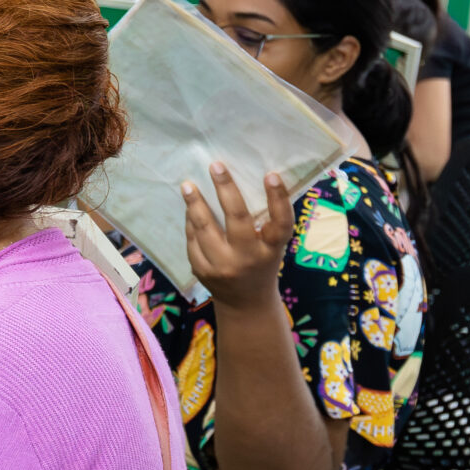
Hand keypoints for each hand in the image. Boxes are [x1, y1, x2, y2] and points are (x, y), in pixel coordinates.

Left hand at [183, 165, 287, 310]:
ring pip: (205, 228)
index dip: (278, 199)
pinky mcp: (202, 270)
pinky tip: (189, 209)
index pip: (281, 223)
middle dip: (225, 189)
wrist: (245, 304)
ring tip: (188, 185)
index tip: (271, 174)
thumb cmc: (261, 264)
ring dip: (195, 203)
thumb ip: (266, 223)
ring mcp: (223, 266)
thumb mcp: (272, 247)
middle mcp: (248, 258)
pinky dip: (190, 222)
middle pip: (237, 219)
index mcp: (272, 250)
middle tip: (215, 165)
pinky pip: (192, 240)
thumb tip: (248, 181)